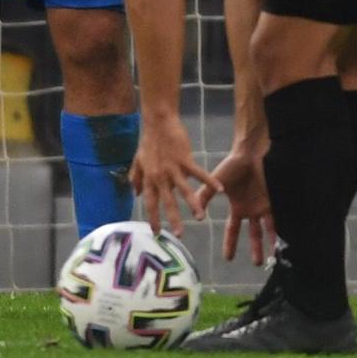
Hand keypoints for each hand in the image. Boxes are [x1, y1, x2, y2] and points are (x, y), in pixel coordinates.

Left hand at [129, 112, 219, 235]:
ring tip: (200, 218)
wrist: (158, 122)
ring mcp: (174, 169)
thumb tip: (135, 194)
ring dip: (193, 205)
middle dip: (173, 219)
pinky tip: (221, 189)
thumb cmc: (148, 141)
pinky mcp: (186, 159)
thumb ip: (136, 178)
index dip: (153, 218)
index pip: (150, 203)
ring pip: (185, 191)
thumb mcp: (138, 161)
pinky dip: (210, 181)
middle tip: (179, 234)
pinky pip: (199, 173)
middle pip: (168, 202)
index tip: (157, 233)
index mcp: (149, 179)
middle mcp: (160, 177)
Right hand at [194, 146, 274, 264]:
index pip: (233, 231)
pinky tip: (284, 239)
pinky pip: (278, 216)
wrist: (249, 153)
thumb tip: (194, 213)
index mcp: (237, 208)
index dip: (230, 244)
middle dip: (255, 248)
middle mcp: (251, 210)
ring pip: (268, 229)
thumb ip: (204, 196)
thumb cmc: (232, 166)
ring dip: (270, 242)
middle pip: (253, 234)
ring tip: (273, 257)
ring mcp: (263, 205)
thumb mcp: (215, 182)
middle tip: (256, 264)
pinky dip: (281, 227)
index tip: (229, 259)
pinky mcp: (273, 200)